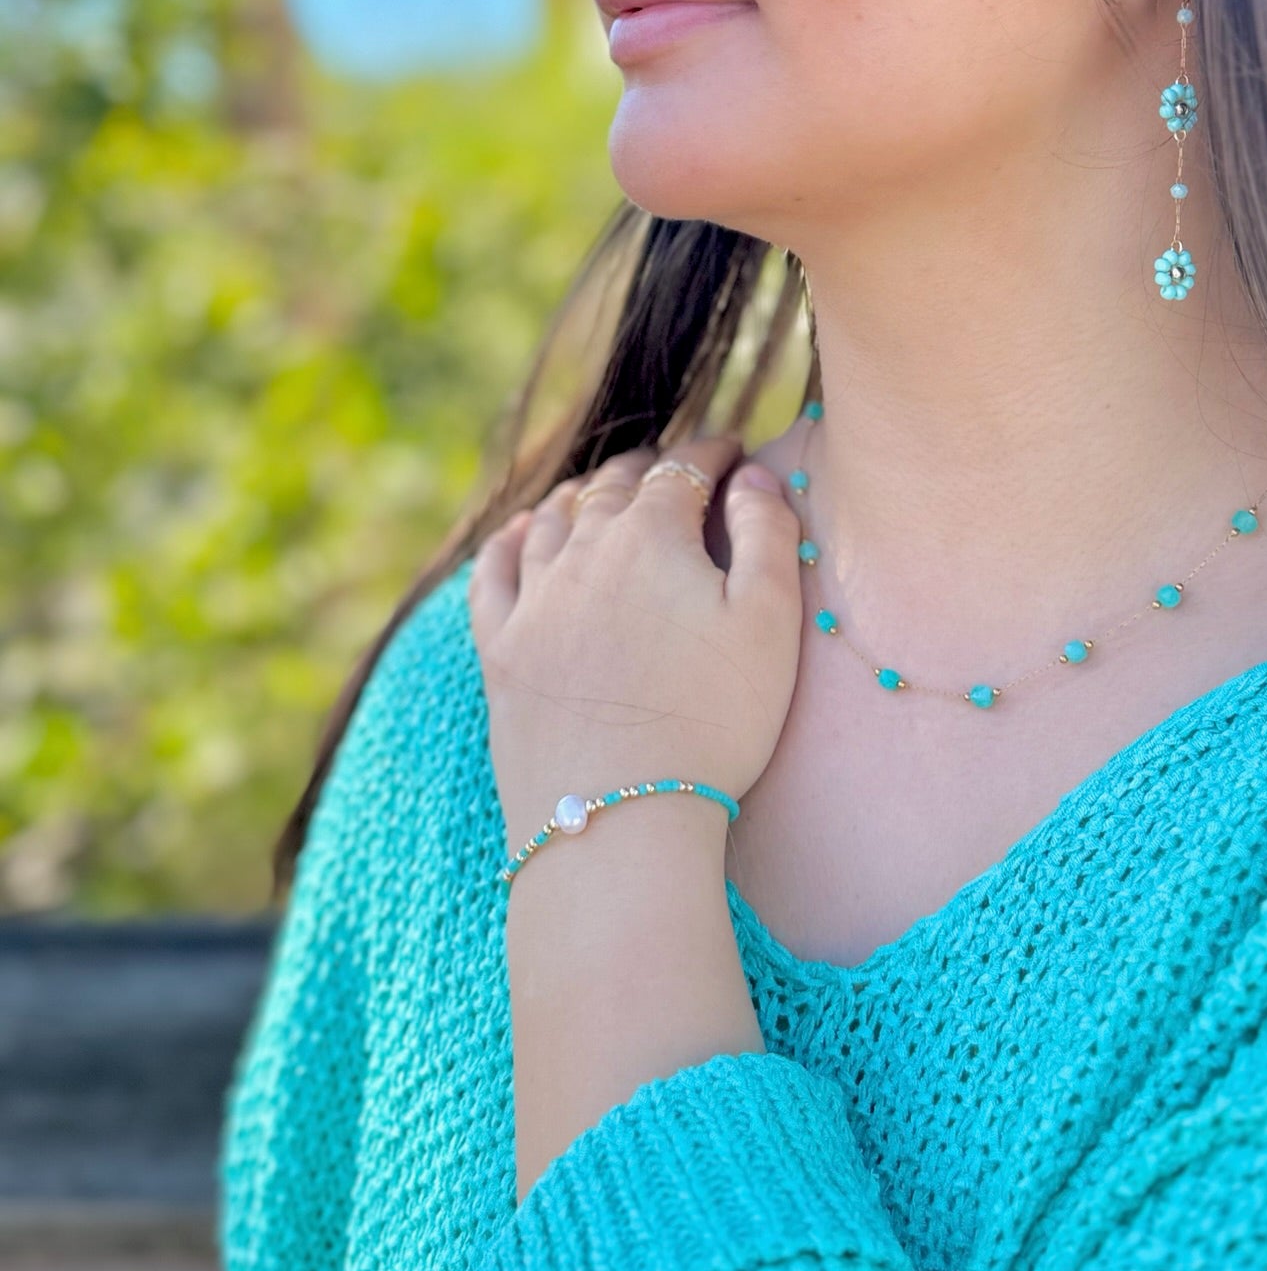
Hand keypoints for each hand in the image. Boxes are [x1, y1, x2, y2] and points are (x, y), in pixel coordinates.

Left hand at [467, 436, 803, 858]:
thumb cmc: (713, 722)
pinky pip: (493, 571)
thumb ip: (767, 533)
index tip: (733, 450)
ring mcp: (533, 599)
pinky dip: (509, 539)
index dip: (714, 452)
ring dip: (584, 493)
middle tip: (674, 464)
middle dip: (650, 465)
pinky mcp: (499, 649)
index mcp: (653, 536)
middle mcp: (583, 552)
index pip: (685, 468)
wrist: (618, 819)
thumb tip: (752, 475)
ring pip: (553, 518)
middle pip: (615, 485)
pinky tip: (518, 532)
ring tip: (603, 490)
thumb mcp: (770, 622)